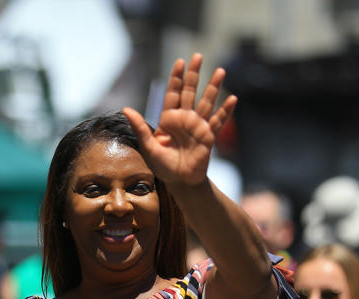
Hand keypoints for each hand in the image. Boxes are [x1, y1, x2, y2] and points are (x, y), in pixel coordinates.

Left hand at [122, 53, 235, 187]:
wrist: (179, 182)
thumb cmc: (162, 166)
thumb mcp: (148, 146)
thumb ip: (140, 127)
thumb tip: (126, 109)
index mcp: (169, 119)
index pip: (173, 93)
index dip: (176, 78)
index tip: (180, 61)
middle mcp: (185, 119)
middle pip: (190, 92)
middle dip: (193, 75)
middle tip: (198, 56)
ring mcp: (198, 126)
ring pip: (207, 102)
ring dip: (213, 87)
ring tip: (220, 71)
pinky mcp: (209, 137)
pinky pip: (218, 122)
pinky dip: (226, 111)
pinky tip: (233, 99)